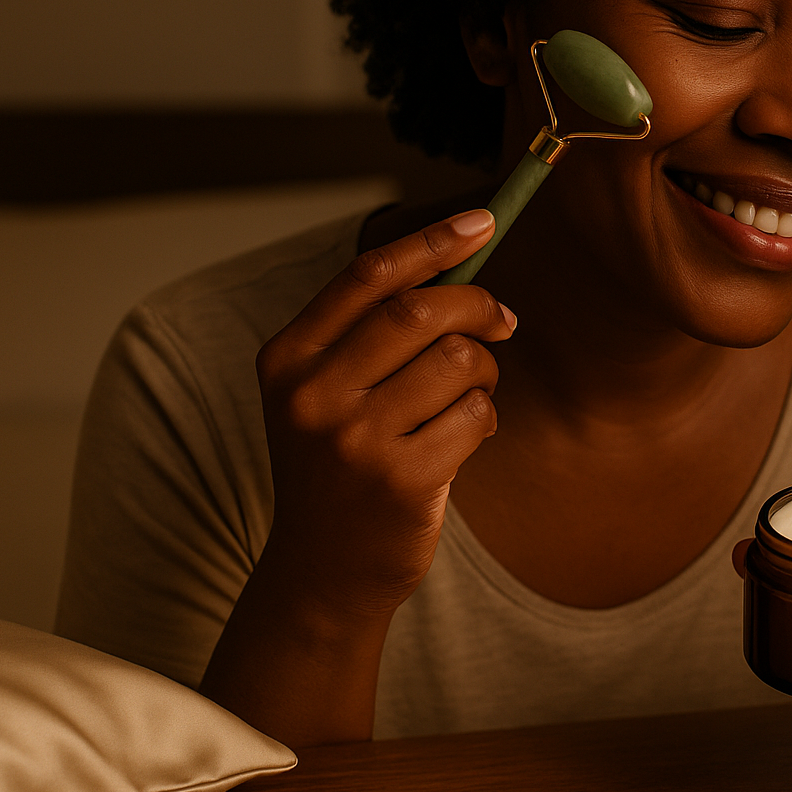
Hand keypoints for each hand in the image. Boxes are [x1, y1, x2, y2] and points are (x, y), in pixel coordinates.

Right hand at [255, 207, 516, 618]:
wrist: (324, 570)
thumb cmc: (341, 465)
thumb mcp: (328, 394)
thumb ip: (375, 334)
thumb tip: (463, 266)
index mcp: (288, 359)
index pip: (367, 276)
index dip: (432, 241)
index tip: (482, 221)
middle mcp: (313, 395)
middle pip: (420, 311)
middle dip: (477, 305)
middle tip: (503, 320)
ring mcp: (355, 440)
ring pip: (458, 361)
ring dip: (485, 370)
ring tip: (473, 394)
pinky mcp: (401, 480)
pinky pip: (476, 415)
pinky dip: (487, 417)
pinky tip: (467, 438)